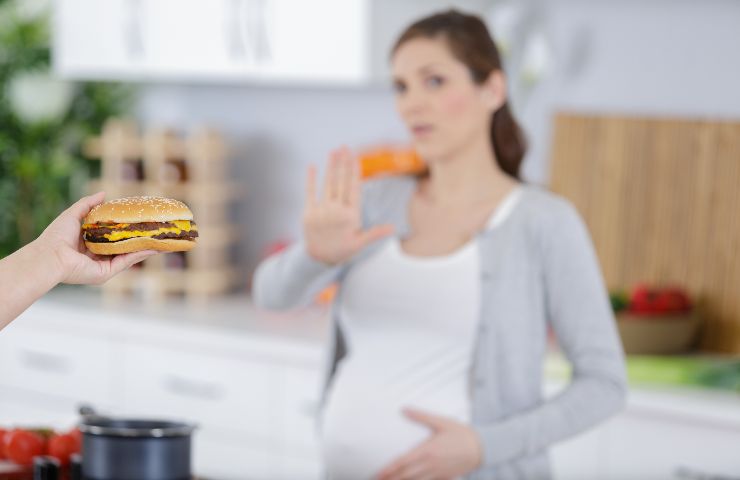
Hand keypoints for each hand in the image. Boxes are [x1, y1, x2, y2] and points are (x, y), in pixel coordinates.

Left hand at [34, 191, 156, 284]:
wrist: (50, 256)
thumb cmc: (57, 236)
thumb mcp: (74, 214)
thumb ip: (88, 204)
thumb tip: (104, 193)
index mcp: (88, 244)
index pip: (111, 236)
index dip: (124, 229)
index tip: (137, 221)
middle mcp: (97, 256)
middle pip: (122, 247)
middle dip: (138, 239)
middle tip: (153, 230)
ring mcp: (102, 266)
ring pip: (128, 255)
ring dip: (144, 248)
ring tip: (160, 239)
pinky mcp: (106, 273)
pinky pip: (125, 262)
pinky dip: (139, 255)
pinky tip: (152, 247)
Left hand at [303, 147, 393, 264]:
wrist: (318, 259)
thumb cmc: (342, 249)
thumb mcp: (360, 242)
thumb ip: (376, 233)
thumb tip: (393, 228)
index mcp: (351, 216)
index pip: (354, 190)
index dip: (355, 173)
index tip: (356, 158)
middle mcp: (336, 211)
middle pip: (341, 182)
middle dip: (343, 163)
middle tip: (345, 147)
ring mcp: (321, 211)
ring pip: (327, 184)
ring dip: (330, 166)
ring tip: (333, 151)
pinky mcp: (308, 212)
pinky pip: (309, 192)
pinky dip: (311, 179)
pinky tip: (312, 166)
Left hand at [376, 408, 482, 479]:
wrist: (482, 448)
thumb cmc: (461, 434)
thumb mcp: (441, 422)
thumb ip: (421, 416)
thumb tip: (404, 409)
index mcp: (428, 450)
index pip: (404, 462)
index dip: (390, 469)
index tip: (379, 472)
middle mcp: (431, 464)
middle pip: (406, 475)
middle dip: (391, 479)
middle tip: (378, 479)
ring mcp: (437, 473)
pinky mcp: (443, 477)